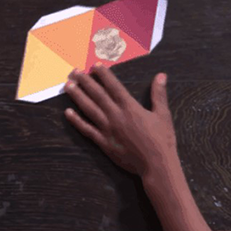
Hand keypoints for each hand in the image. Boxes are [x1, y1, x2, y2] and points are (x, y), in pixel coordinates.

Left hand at [64, 65, 177, 179]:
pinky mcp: (103, 142)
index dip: (103, 74)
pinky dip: (76, 121)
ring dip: (77, 96)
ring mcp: (108, 129)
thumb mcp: (163, 115)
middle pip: (97, 95)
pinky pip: (86, 129)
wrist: (156, 165)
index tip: (94, 64)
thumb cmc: (162, 140)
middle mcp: (116, 115)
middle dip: (85, 81)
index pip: (114, 86)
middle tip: (74, 70)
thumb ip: (159, 94)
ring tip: (68, 85)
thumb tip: (161, 75)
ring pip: (89, 109)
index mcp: (130, 107)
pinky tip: (67, 112)